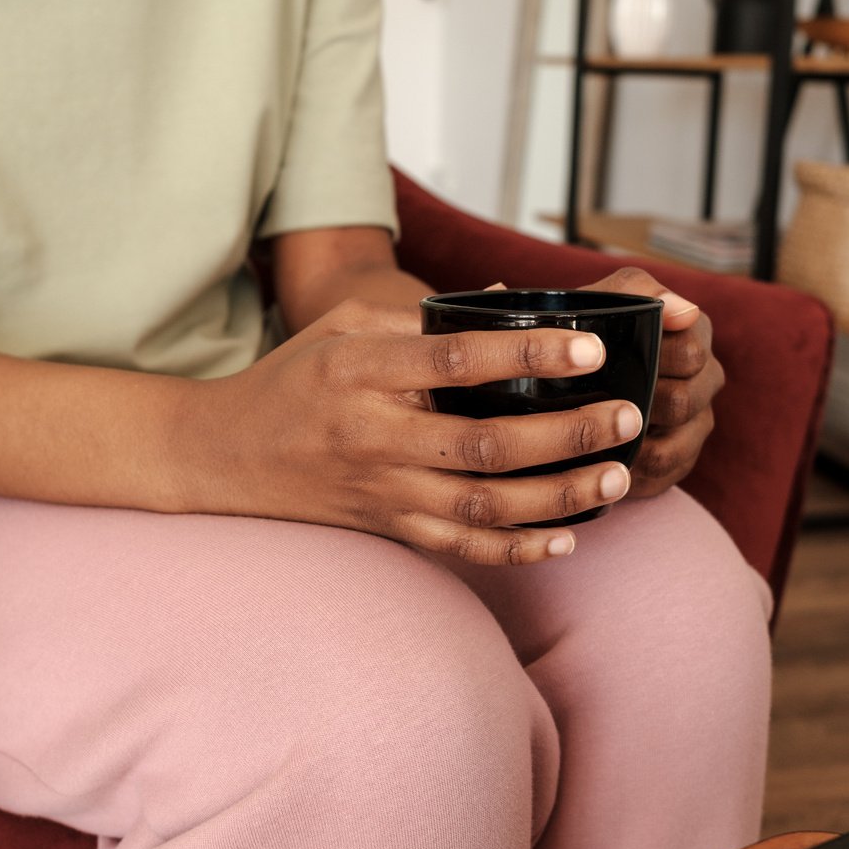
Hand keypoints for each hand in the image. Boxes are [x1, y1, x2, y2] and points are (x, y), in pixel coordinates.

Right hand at [180, 299, 643, 564]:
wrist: (221, 458)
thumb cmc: (289, 381)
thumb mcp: (339, 329)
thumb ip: (417, 317)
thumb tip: (509, 299)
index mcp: (360, 373)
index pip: (454, 360)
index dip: (526, 355)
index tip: (588, 349)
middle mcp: (373, 437)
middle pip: (484, 443)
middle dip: (566, 434)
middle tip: (626, 417)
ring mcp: (380, 492)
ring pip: (483, 506)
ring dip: (557, 496)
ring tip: (615, 478)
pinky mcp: (386, 529)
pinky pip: (460, 548)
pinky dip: (516, 549)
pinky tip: (566, 536)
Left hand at [583, 267, 723, 498]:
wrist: (554, 375)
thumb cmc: (579, 333)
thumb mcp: (598, 302)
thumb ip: (636, 290)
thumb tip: (686, 311)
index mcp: (694, 333)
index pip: (689, 354)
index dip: (650, 362)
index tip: (606, 362)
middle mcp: (706, 378)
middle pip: (683, 401)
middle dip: (638, 403)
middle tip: (594, 400)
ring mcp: (698, 422)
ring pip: (674, 445)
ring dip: (631, 442)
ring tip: (593, 436)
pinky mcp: (682, 460)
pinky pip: (663, 475)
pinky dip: (630, 471)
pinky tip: (600, 464)